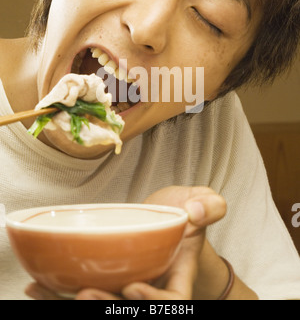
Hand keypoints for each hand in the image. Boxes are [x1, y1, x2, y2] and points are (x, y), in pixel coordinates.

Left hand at [26, 186, 225, 299]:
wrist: (172, 213)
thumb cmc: (189, 210)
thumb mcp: (205, 202)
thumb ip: (209, 206)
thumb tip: (194, 214)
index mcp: (178, 275)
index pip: (172, 301)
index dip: (154, 304)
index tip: (134, 288)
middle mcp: (152, 285)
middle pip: (132, 309)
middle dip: (110, 307)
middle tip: (85, 294)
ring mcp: (128, 282)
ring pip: (105, 303)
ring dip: (75, 304)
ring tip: (46, 291)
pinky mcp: (108, 275)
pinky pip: (86, 289)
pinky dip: (59, 292)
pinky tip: (37, 285)